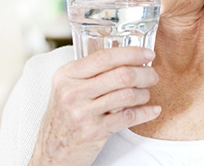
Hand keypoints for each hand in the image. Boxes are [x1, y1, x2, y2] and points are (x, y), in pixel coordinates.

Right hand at [28, 47, 160, 165]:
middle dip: (144, 73)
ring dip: (144, 93)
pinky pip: (128, 117)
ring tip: (146, 93)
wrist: (51, 151)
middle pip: (121, 75)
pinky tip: (152, 110)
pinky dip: (146, 113)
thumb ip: (90, 72)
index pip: (105, 57)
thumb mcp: (67, 87)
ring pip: (127, 95)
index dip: (131, 53)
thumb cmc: (64, 116)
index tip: (148, 54)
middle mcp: (73, 92)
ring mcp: (82, 113)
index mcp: (67, 75)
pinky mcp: (93, 132)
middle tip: (153, 75)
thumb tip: (126, 57)